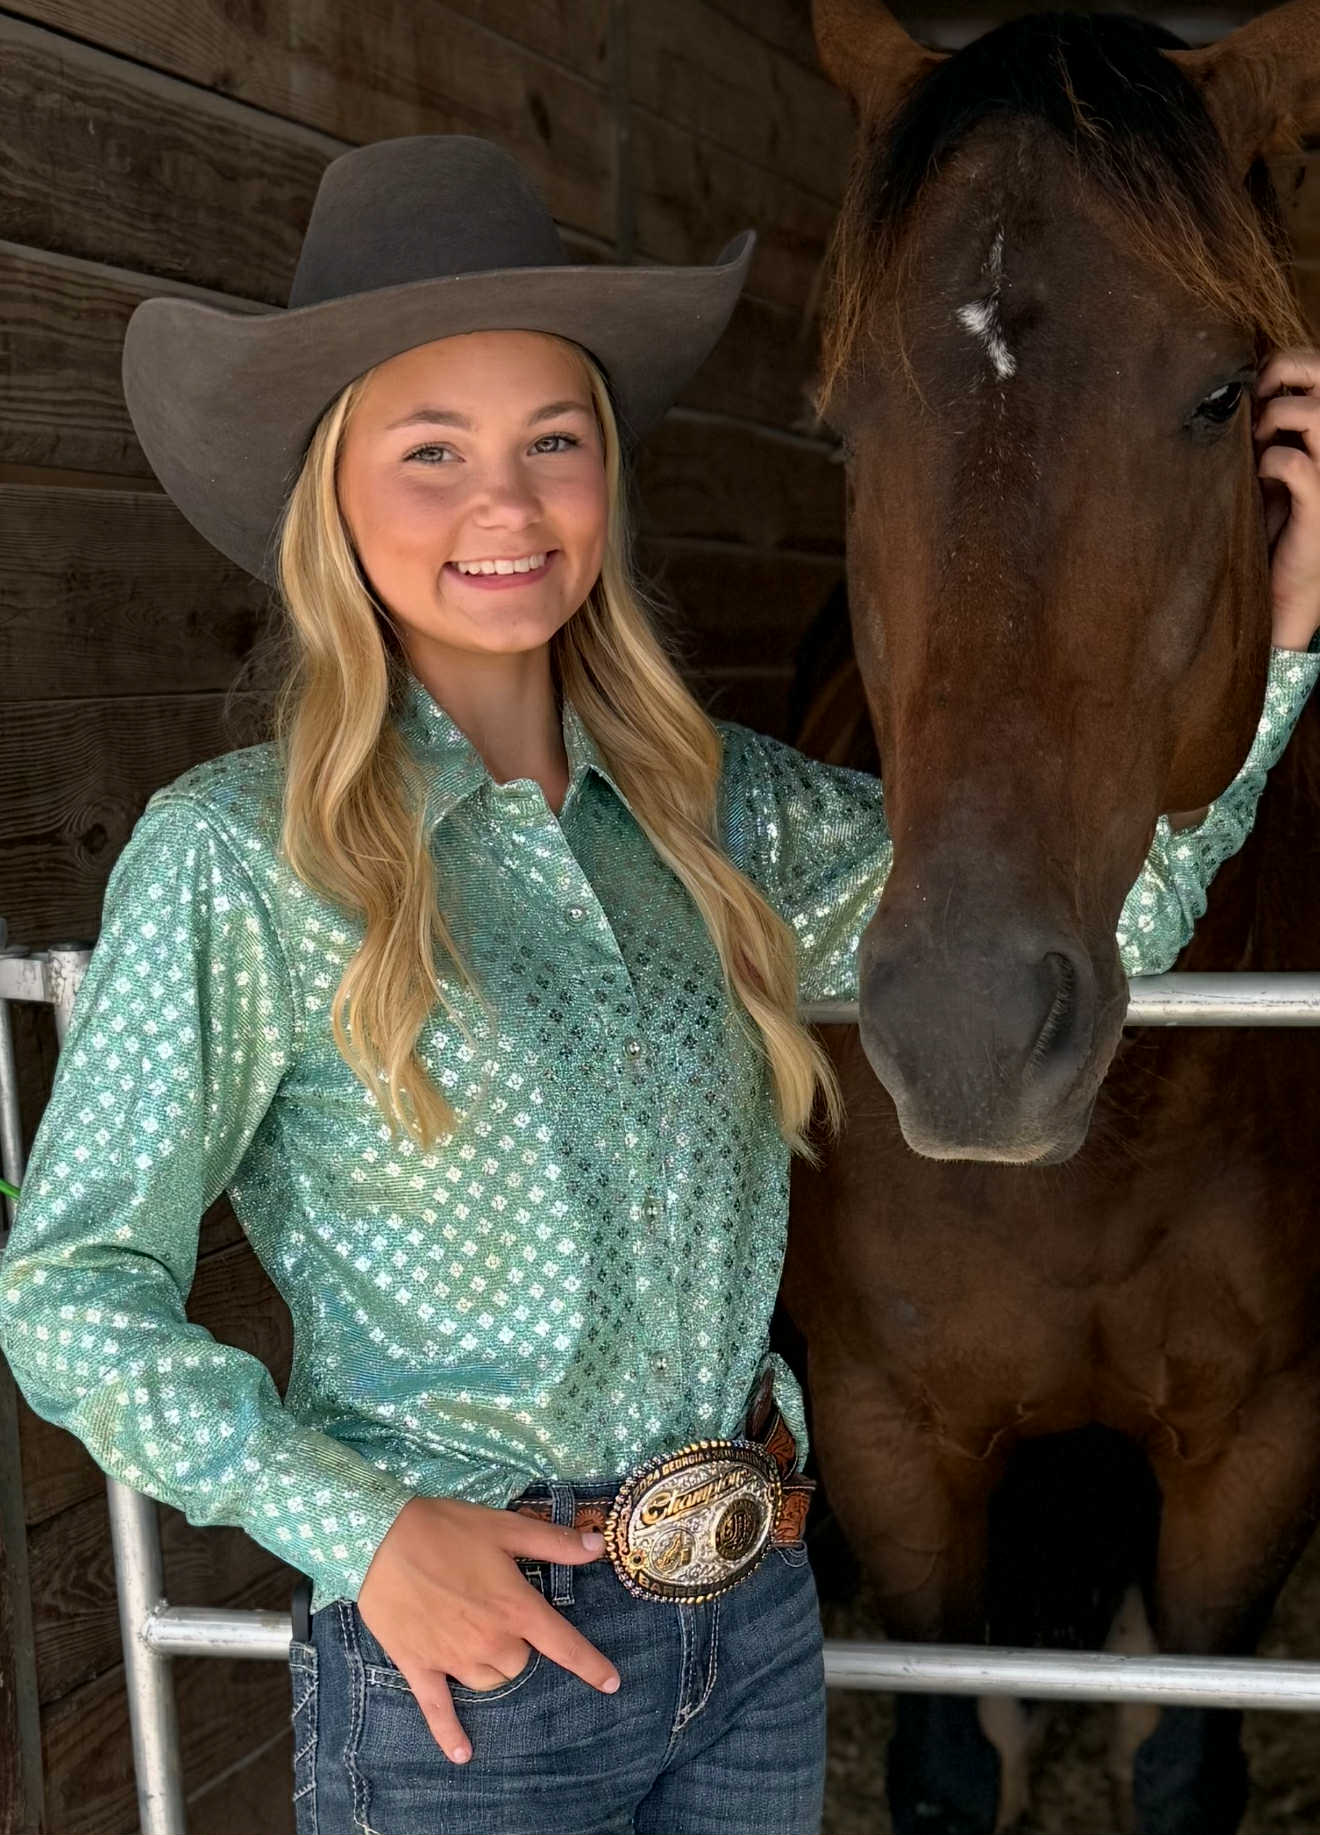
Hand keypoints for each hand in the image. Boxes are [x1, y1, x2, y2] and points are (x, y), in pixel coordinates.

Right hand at [355, 1495, 619, 1764]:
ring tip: (476, 1637)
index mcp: (515, 1607)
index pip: (563, 1644)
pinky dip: (450, 1733)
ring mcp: (453, 1658)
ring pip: (490, 1680)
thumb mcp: (505, 1526)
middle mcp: (490, 1641)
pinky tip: (462, 1754)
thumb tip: (598, 1548)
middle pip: (520, 1662)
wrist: (381, 1539)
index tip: (612, 1683)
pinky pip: (438, 1710)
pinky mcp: (420, 1666)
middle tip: (498, 1610)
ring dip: (492, 1666)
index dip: (591, 1665)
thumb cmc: (447, 1528)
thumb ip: (554, 1542)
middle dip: (518, 1643)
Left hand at [1254, 348, 1319, 650]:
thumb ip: (1264, 425)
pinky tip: (1260, 476)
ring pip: (1315, 413)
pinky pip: (1294, 463)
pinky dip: (1269, 462)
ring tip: (1257, 442)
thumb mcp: (1266, 463)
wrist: (1279, 586)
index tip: (1253, 386)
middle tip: (1254, 400)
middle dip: (1284, 372)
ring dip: (1276, 416)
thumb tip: (1236, 387)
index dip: (1286, 362)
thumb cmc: (1269, 521)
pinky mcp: (1319, 505)